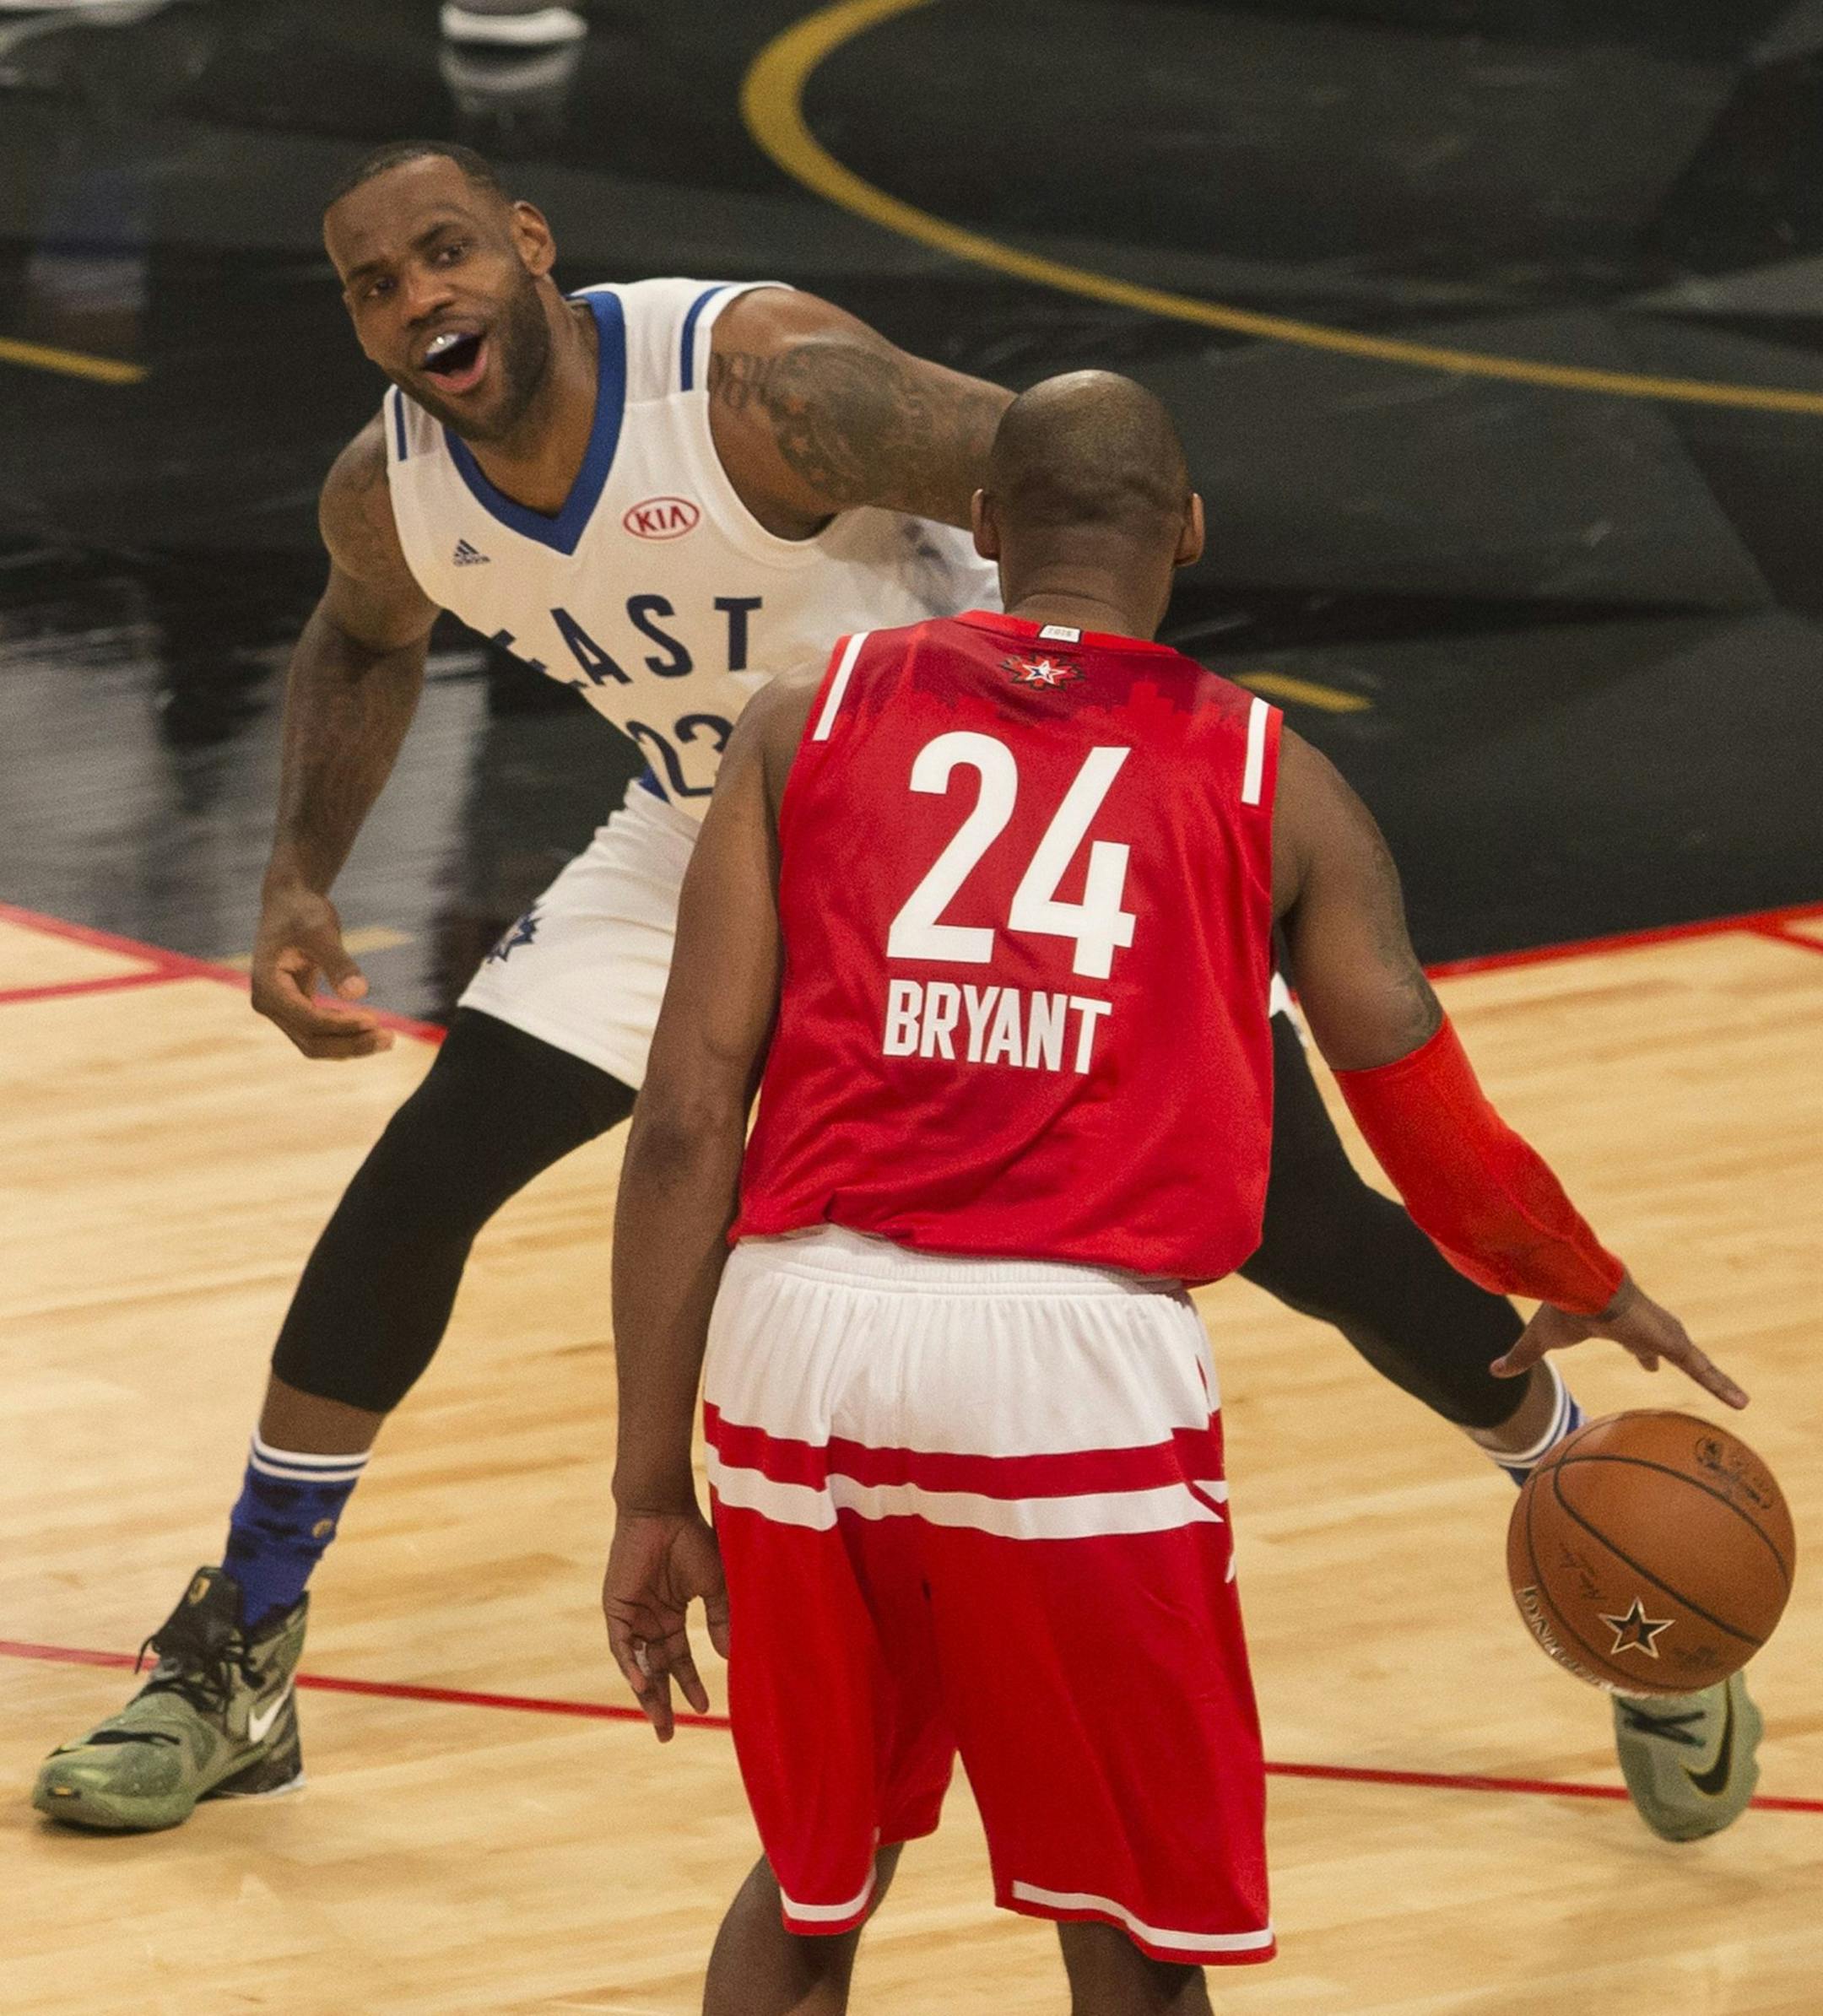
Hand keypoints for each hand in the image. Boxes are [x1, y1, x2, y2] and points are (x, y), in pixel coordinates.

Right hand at [250, 883, 392, 1058]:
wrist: (291, 902)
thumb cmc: (303, 912)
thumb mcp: (321, 931)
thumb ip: (338, 962)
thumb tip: (358, 992)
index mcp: (267, 987)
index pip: (307, 1019)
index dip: (341, 1025)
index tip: (374, 1020)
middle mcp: (269, 1004)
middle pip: (311, 1041)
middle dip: (350, 1044)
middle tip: (389, 1039)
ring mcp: (280, 1010)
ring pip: (316, 1044)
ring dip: (351, 1046)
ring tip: (388, 1039)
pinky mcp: (295, 1009)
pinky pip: (320, 1033)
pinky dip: (346, 1036)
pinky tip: (373, 1030)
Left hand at [603, 1508, 729, 1740]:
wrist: (664, 1511)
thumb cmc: (692, 1540)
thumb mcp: (714, 1587)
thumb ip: (721, 1620)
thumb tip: (729, 1658)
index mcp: (671, 1616)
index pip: (677, 1660)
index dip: (689, 1685)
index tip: (704, 1709)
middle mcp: (649, 1620)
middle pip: (654, 1671)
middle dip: (661, 1703)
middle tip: (667, 1735)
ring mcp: (631, 1616)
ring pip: (637, 1665)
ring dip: (647, 1694)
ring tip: (659, 1721)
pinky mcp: (616, 1608)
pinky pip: (622, 1646)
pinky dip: (632, 1667)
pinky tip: (644, 1686)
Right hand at [1492, 1273, 1747, 1410]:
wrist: (1583, 1288)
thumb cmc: (1563, 1309)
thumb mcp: (1540, 1341)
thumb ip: (1522, 1357)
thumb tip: (1493, 1370)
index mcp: (1618, 1326)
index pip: (1636, 1342)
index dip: (1642, 1353)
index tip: (1648, 1363)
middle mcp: (1646, 1328)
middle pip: (1666, 1346)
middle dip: (1672, 1355)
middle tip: (1678, 1367)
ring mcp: (1664, 1335)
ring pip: (1694, 1362)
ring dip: (1713, 1378)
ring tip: (1736, 1399)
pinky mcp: (1674, 1343)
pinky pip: (1704, 1370)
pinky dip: (1723, 1387)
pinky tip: (1742, 1404)